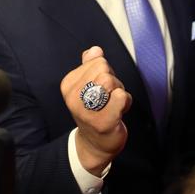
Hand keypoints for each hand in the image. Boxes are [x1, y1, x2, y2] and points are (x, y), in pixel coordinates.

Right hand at [60, 46, 132, 175]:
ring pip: (112, 82)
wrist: (95, 143)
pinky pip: (121, 97)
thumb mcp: (88, 85)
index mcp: (68, 84)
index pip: (97, 61)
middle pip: (105, 69)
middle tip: (108, 97)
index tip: (101, 88)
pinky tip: (119, 111)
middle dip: (113, 81)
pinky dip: (125, 102)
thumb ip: (90, 65)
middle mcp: (74, 97)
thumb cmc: (94, 111)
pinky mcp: (103, 122)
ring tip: (113, 104)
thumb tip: (95, 50)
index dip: (105, 72)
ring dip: (119, 91)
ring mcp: (87, 110)